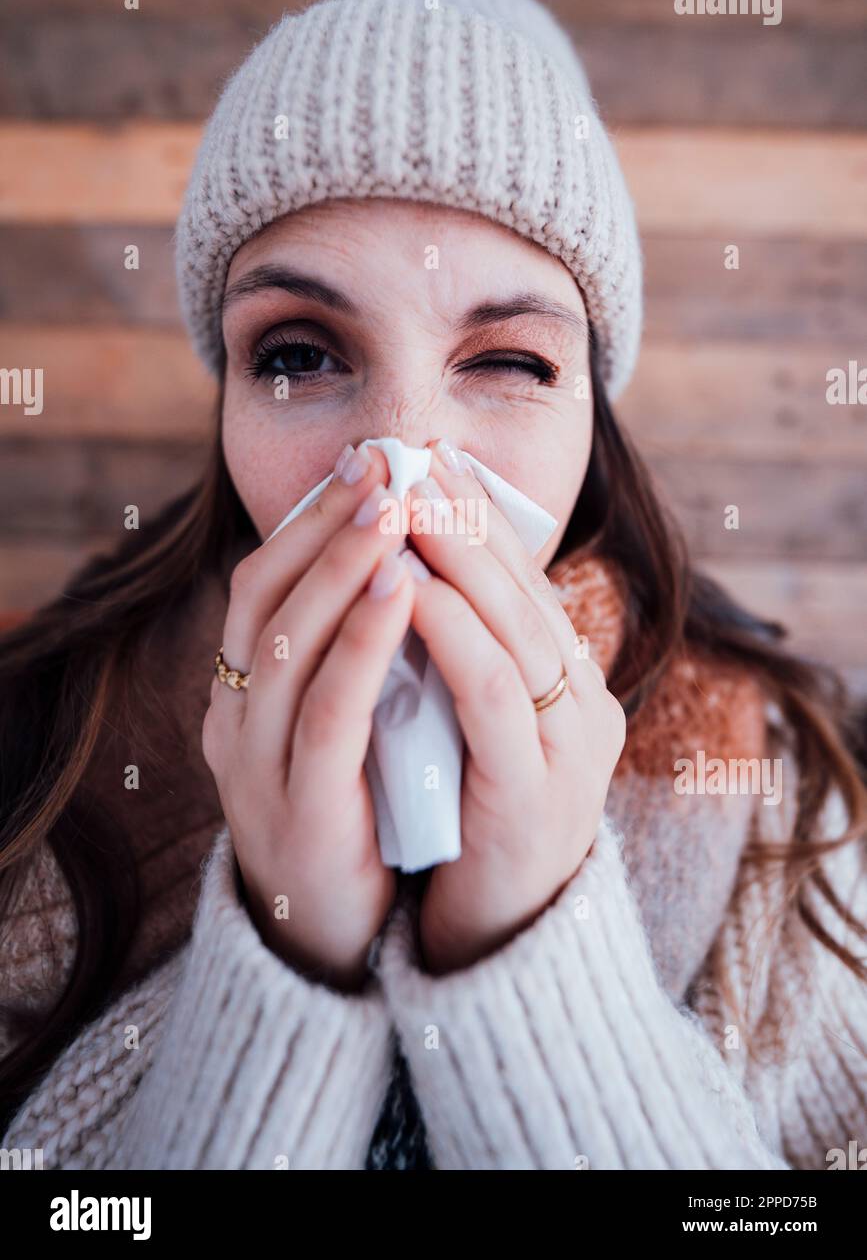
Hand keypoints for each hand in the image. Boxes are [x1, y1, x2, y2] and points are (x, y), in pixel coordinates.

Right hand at [202, 443, 415, 991]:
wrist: (328, 942)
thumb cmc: (352, 814)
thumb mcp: (343, 723)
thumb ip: (355, 655)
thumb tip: (407, 561)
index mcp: (244, 693)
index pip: (264, 582)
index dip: (311, 518)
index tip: (366, 460)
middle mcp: (234, 718)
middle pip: (265, 595)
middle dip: (326, 521)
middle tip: (382, 460)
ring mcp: (255, 765)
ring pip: (288, 641)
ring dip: (343, 564)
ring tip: (394, 505)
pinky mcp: (297, 811)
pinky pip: (329, 711)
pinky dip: (362, 642)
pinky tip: (404, 591)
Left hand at [406, 439, 625, 975]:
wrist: (498, 942)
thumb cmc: (471, 824)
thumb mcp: (471, 727)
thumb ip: (461, 661)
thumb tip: (407, 575)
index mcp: (568, 686)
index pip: (525, 580)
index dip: (478, 517)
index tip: (430, 459)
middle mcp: (583, 707)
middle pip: (525, 590)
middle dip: (466, 519)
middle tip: (415, 457)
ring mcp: (569, 751)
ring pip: (518, 631)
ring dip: (459, 561)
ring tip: (407, 504)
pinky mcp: (537, 795)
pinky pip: (496, 698)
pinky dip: (456, 638)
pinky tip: (412, 593)